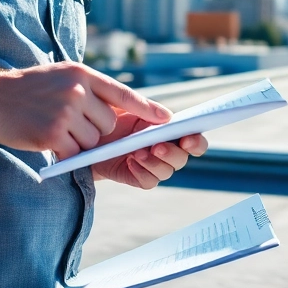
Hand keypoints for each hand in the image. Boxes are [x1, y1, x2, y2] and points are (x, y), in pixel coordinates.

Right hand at [0, 61, 171, 157]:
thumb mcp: (62, 76)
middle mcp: (77, 90)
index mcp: (82, 74)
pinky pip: (75, 152)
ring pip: (92, 140)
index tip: (168, 119)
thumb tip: (118, 108)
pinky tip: (45, 138)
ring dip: (77, 142)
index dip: (147, 108)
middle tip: (67, 123)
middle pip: (108, 124)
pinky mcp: (53, 134)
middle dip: (94, 130)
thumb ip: (89, 88)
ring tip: (52, 126)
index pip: (123, 93)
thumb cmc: (26, 89)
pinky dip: (64, 152)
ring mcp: (65, 112)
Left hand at [91, 111, 208, 188]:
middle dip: (172, 153)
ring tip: (136, 153)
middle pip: (182, 158)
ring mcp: (152, 165)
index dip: (196, 142)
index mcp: (170, 131)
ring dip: (154, 163)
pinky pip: (148, 181)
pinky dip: (142, 172)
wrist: (90, 133)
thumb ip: (148, 109)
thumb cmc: (112, 116)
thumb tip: (168, 117)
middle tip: (157, 147)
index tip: (188, 139)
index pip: (194, 140)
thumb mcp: (129, 105)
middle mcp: (166, 150)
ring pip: (166, 172)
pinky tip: (130, 162)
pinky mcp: (137, 177)